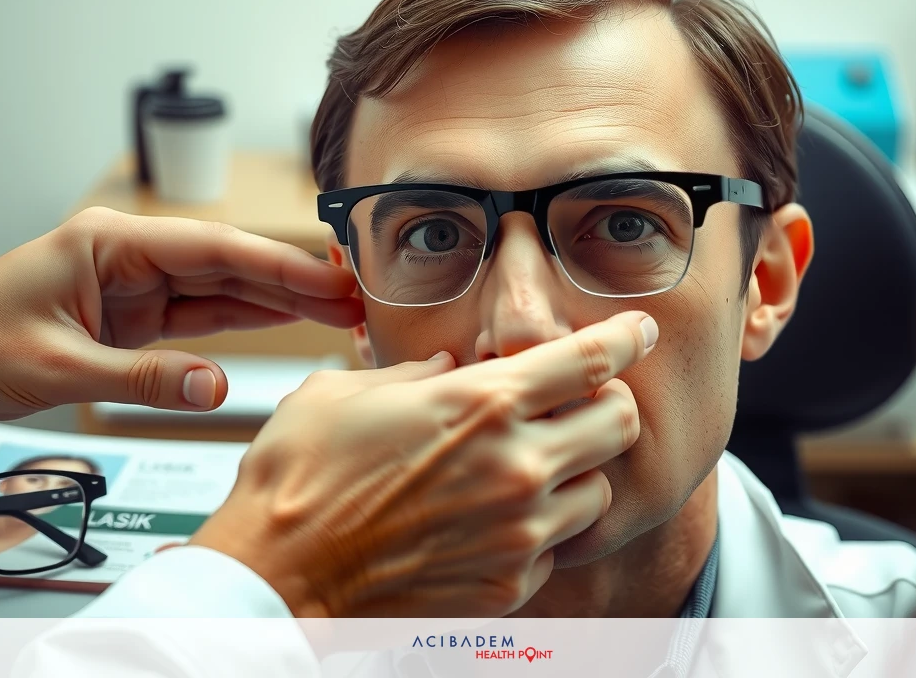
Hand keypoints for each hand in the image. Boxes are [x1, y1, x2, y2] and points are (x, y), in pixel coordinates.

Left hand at [0, 207, 364, 434]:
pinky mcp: (134, 320)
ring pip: (222, 291)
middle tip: (355, 297)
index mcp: (110, 242)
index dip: (279, 263)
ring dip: (278, 303)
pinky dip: (243, 325)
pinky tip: (285, 324)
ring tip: (338, 311)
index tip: (330, 277)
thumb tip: (216, 387)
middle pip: (228, 265)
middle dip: (292, 282)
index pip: (213, 248)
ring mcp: (135, 289)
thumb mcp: (59, 366)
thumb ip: (146, 377)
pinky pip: (201, 319)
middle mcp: (129, 257)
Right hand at [190, 310, 654, 616]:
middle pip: (620, 424)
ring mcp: (518, 533)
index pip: (590, 360)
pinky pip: (556, 548)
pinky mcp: (508, 585)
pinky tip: (493, 521)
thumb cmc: (299, 476)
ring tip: (528, 469)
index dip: (626, 337)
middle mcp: (515, 467)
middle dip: (609, 406)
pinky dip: (539, 530)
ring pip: (599, 493)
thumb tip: (449, 371)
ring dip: (575, 474)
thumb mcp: (349, 392)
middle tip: (581, 404)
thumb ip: (417, 373)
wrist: (275, 576)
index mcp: (481, 405)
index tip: (639, 329)